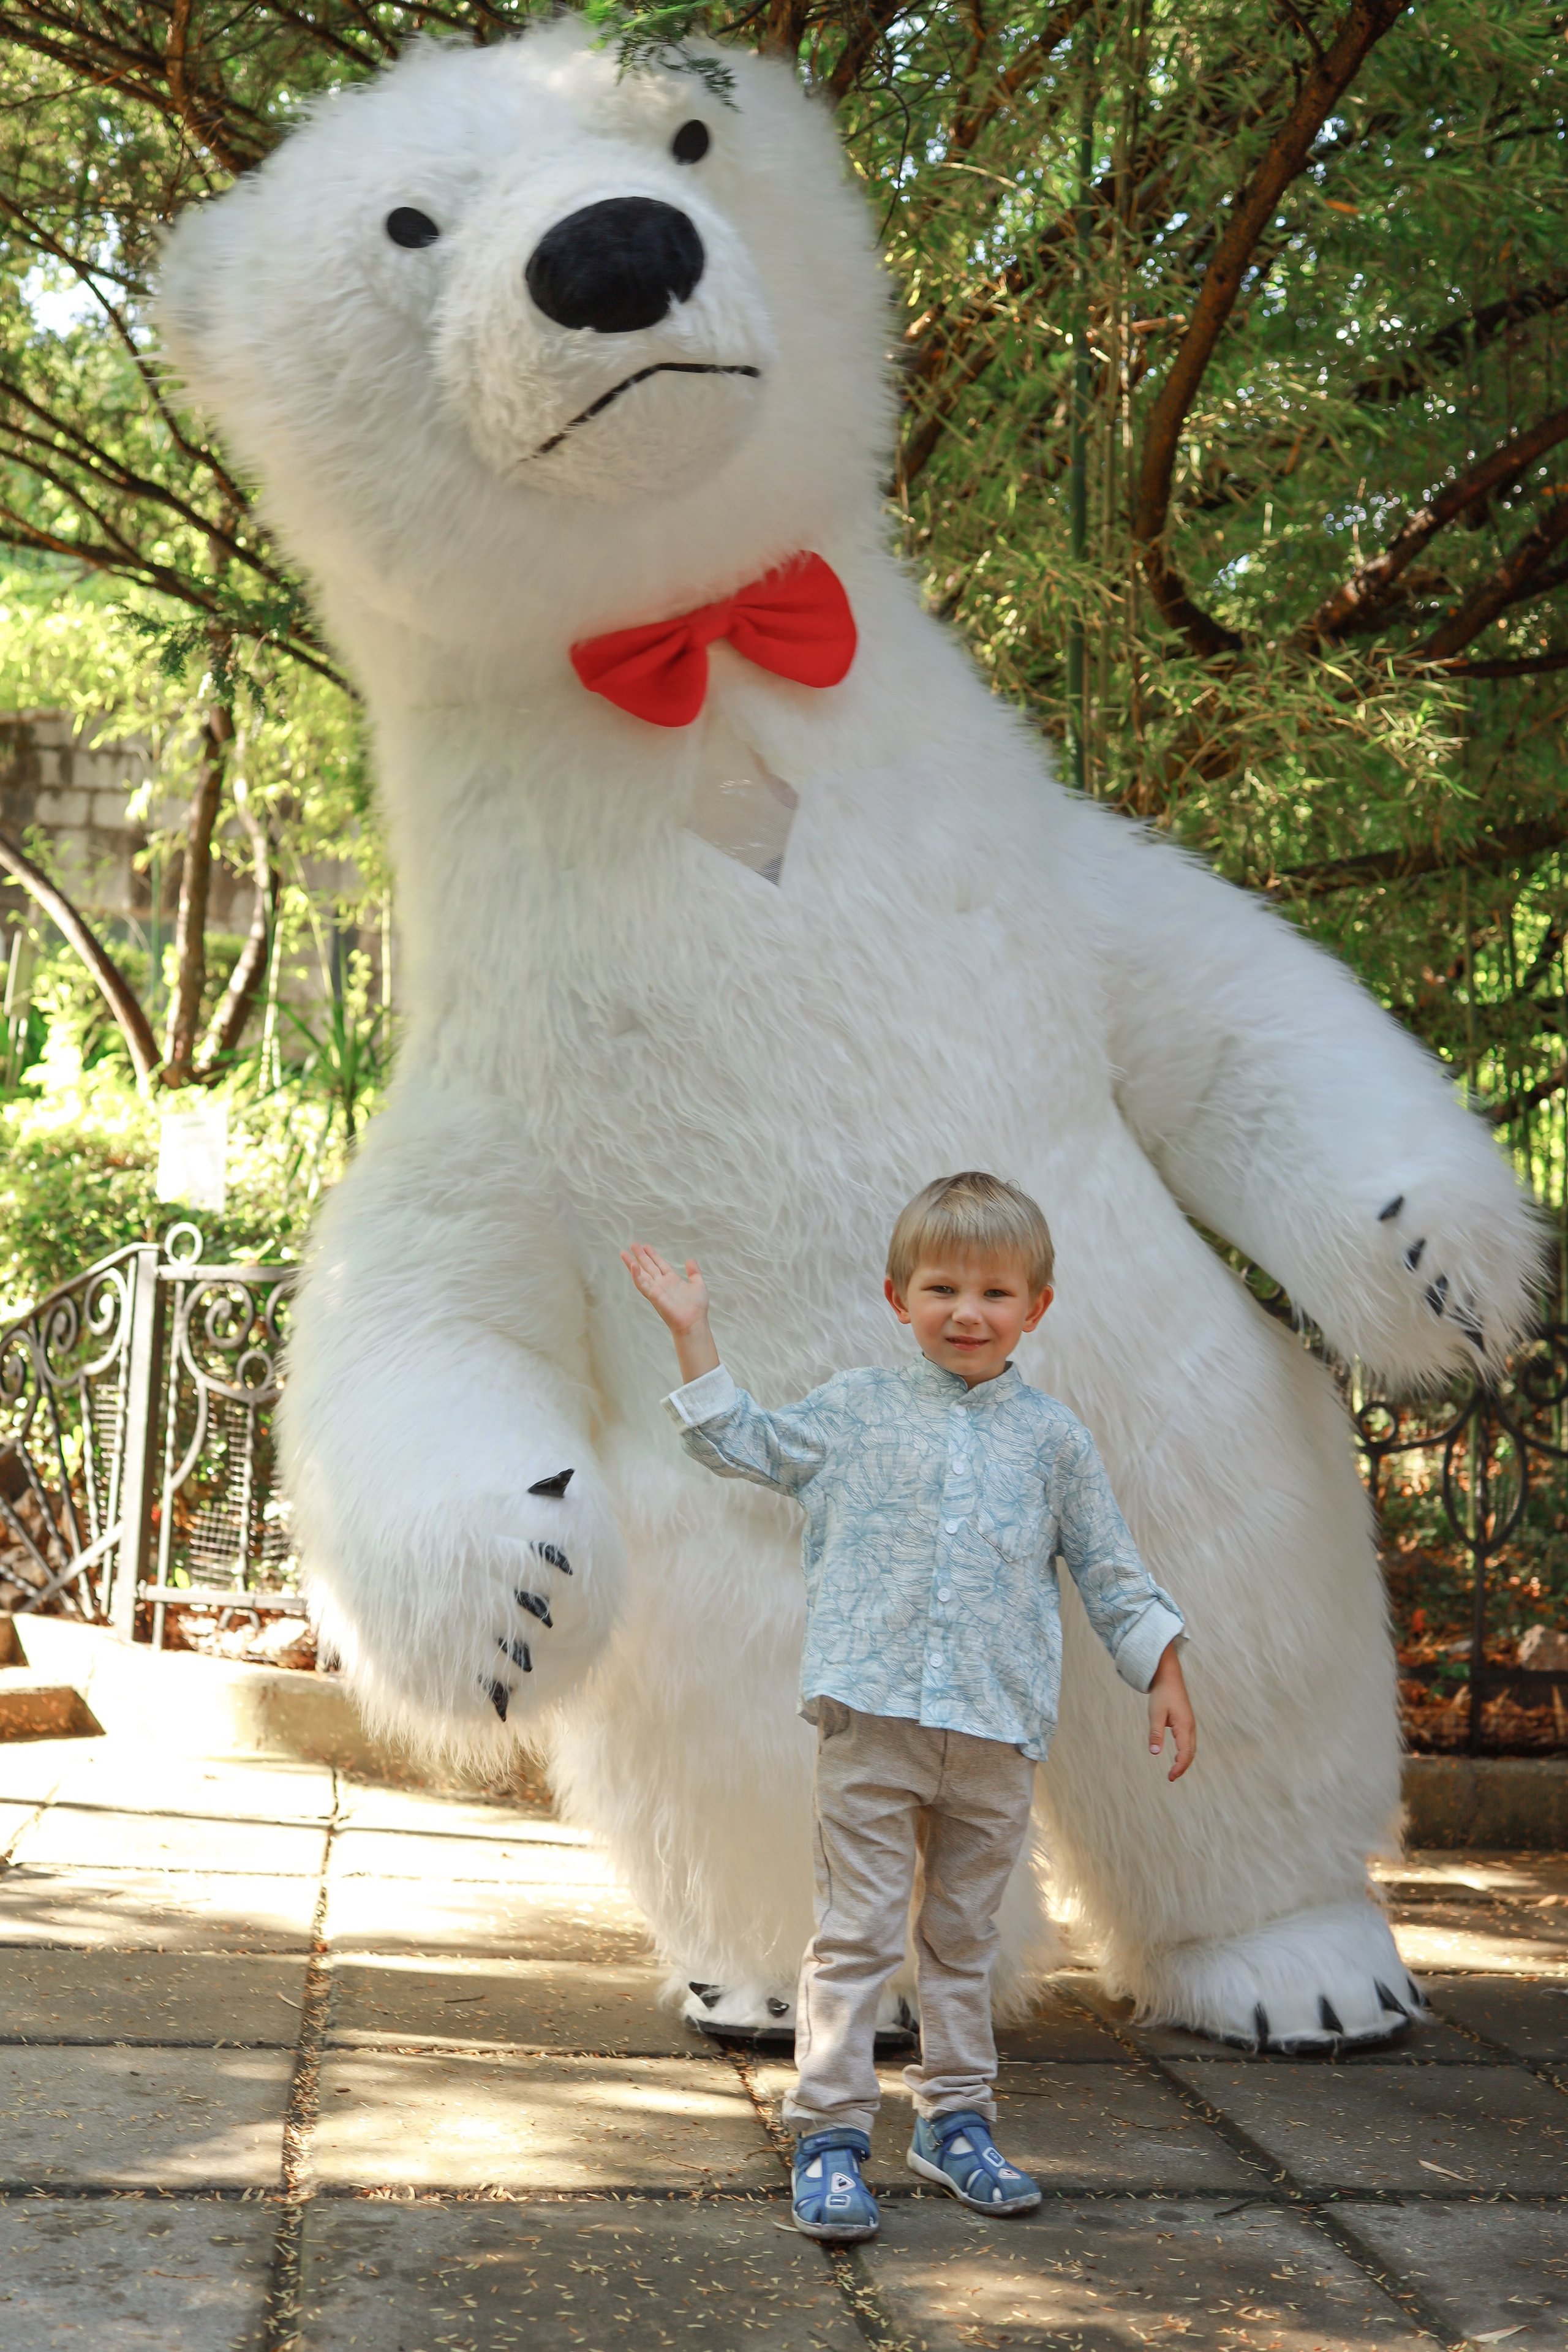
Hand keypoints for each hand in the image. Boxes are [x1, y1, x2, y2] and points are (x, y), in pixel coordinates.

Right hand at [621, 1245, 709, 1333]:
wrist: (693, 1322)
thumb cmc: (697, 1307)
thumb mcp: (698, 1284)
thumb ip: (694, 1272)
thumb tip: (690, 1260)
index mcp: (672, 1280)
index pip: (660, 1264)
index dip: (653, 1255)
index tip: (645, 1246)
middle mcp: (662, 1284)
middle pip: (648, 1267)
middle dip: (640, 1256)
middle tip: (632, 1245)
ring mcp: (656, 1289)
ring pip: (641, 1273)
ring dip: (632, 1263)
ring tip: (624, 1253)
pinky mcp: (653, 1295)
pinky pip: (642, 1284)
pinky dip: (636, 1275)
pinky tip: (632, 1265)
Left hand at [1148, 1641, 1195, 1781]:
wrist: (1168, 1676)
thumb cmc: (1162, 1694)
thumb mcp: (1155, 1714)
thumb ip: (1156, 1733)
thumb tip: (1155, 1753)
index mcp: (1185, 1726)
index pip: (1185, 1753)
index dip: (1179, 1767)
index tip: (1170, 1777)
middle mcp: (1190, 1726)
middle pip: (1191, 1753)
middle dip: (1183, 1767)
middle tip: (1171, 1777)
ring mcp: (1190, 1724)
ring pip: (1191, 1748)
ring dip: (1184, 1760)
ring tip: (1174, 1771)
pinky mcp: (1187, 1721)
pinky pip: (1189, 1741)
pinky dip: (1185, 1752)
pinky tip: (1178, 1756)